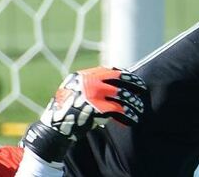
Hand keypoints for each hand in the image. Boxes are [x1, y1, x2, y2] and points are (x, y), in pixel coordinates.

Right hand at [22, 67, 146, 163]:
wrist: (54, 128)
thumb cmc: (67, 112)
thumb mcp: (75, 92)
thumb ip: (91, 85)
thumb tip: (114, 80)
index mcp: (84, 76)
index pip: (111, 71)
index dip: (126, 76)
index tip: (136, 81)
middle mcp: (88, 82)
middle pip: (119, 81)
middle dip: (134, 87)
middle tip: (144, 92)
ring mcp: (91, 94)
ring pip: (121, 96)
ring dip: (133, 104)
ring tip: (141, 109)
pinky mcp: (95, 108)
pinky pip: (117, 110)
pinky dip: (127, 115)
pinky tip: (133, 119)